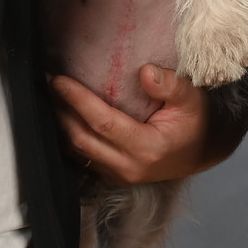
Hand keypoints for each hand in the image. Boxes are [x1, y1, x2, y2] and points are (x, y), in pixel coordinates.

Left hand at [51, 65, 244, 183]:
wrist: (203, 151)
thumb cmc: (197, 121)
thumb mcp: (193, 98)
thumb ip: (171, 85)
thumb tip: (145, 72)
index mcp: (148, 148)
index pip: (103, 123)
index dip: (78, 101)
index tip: (58, 80)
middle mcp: (129, 167)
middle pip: (81, 139)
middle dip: (60, 110)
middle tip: (45, 81)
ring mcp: (118, 175)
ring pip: (77, 151)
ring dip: (58, 124)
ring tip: (47, 96)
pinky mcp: (112, 175)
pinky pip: (81, 158)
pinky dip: (66, 137)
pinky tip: (59, 115)